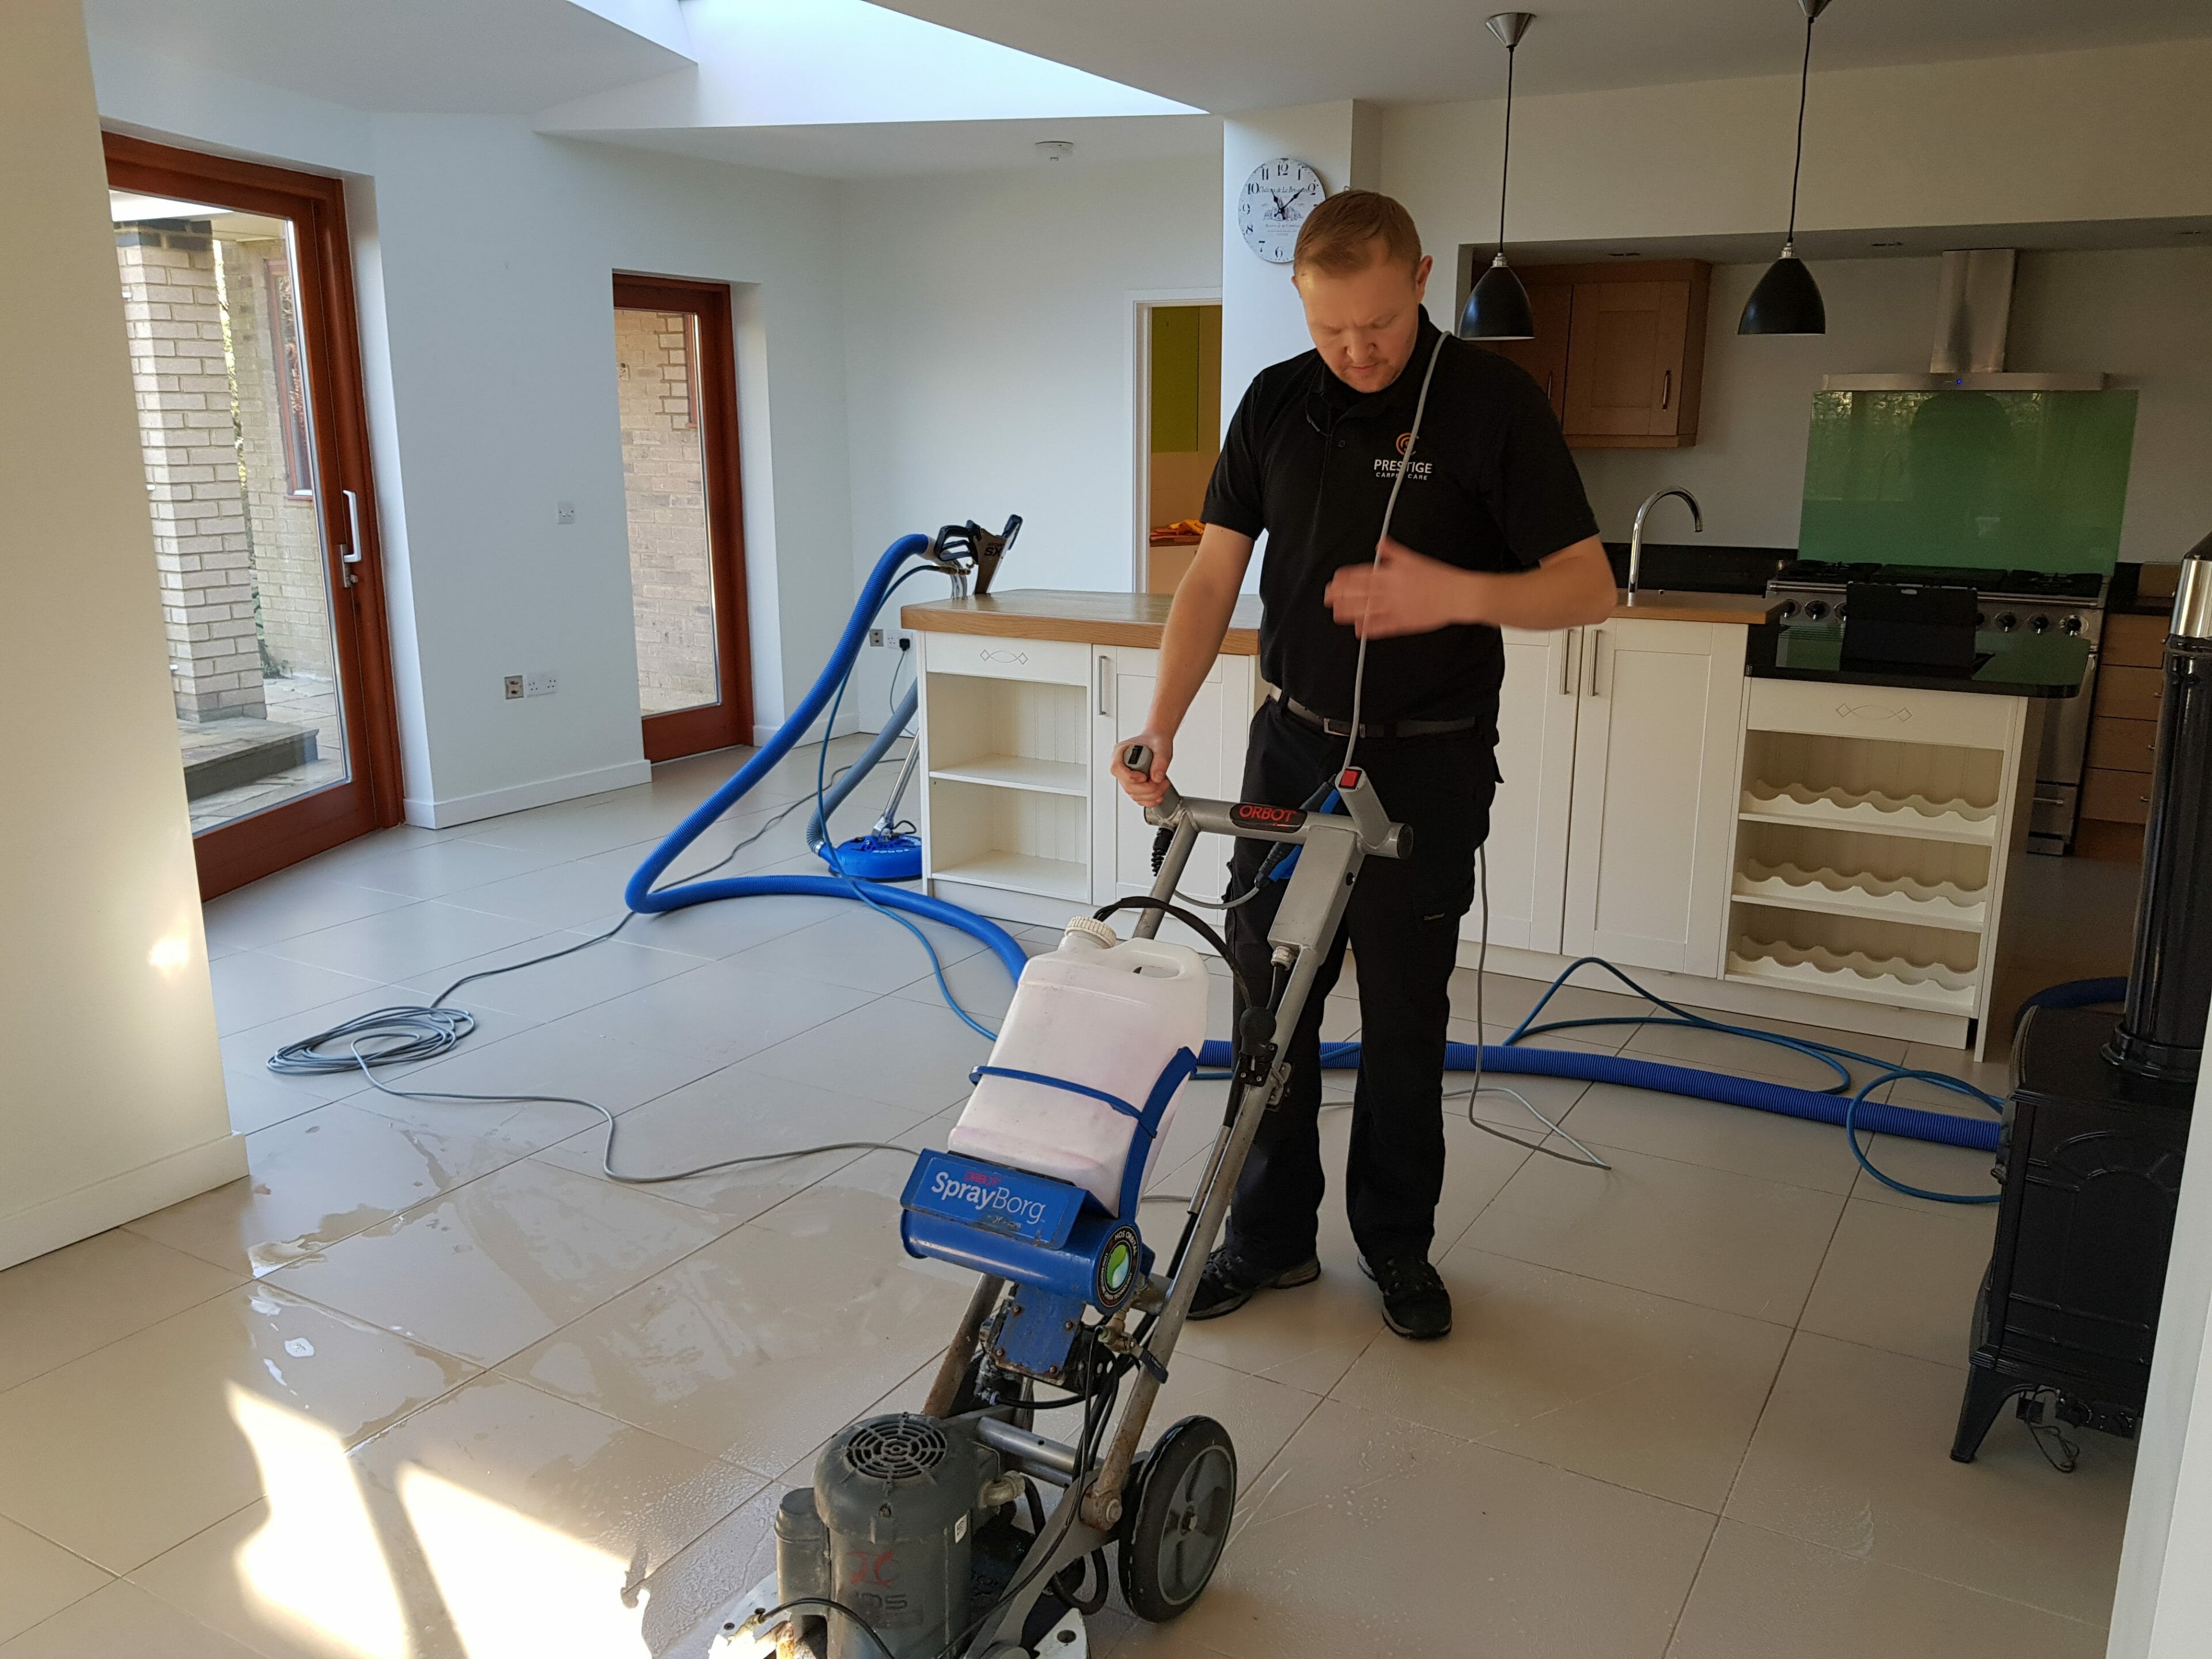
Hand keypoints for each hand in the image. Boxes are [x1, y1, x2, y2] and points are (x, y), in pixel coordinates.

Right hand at [1111, 730, 1173, 806]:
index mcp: (1121, 751)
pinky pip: (1137, 797)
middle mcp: (1121, 765)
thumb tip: (1157, 778)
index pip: (1116, 768)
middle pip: (1127, 785)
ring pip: (1132, 794)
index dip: (1130, 776)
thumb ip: (1160, 761)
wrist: (1158, 742)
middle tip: (1160, 782)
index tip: (1144, 777)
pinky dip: (1148, 800)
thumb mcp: (1161, 746)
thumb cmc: (1155, 741)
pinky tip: (1158, 796)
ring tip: (1162, 785)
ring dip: (1150, 795)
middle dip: (1146, 788)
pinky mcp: (1133, 784)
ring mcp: (1126, 776)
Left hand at [1325, 536, 1482, 638]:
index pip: (1363, 575)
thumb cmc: (1438, 576)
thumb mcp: (1414, 558)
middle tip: (1327, 596)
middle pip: (1360, 593)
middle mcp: (1391, 591)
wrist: (1457, 594)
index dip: (1347, 578)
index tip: (1334, 580)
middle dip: (1342, 595)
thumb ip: (1393, 552)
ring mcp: (1396, 608)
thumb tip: (1380, 542)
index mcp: (1392, 574)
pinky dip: (1370, 629)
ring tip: (1336, 612)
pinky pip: (1383, 627)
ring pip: (1367, 610)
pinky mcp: (1403, 623)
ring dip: (1350, 611)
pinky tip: (1358, 630)